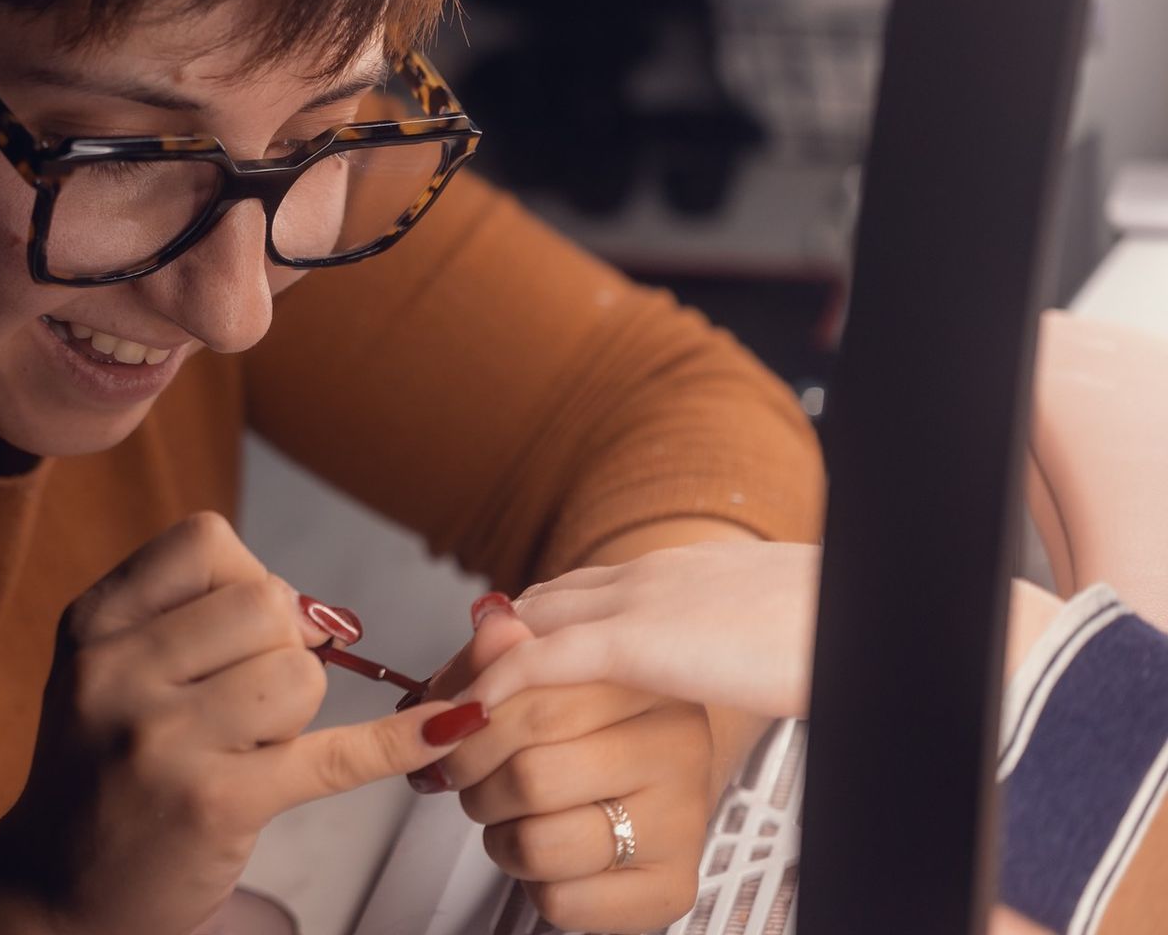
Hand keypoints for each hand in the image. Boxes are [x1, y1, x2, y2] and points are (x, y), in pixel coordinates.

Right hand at [0, 513, 490, 934]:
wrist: (50, 898)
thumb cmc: (98, 777)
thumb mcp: (106, 673)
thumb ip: (193, 621)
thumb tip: (323, 614)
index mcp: (93, 625)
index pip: (207, 544)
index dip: (247, 580)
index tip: (243, 629)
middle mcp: (118, 674)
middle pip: (265, 605)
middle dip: (281, 647)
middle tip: (246, 703)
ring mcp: (164, 741)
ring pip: (298, 675)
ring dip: (295, 712)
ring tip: (246, 749)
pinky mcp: (216, 806)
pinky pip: (336, 756)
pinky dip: (403, 740)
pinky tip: (451, 725)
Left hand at [423, 596, 713, 933]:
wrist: (653, 770)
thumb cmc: (590, 715)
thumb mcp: (542, 666)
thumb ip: (503, 651)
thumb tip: (493, 627)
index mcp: (645, 679)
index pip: (537, 697)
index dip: (469, 717)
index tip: (445, 724)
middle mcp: (677, 747)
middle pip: (530, 775)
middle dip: (473, 781)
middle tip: (466, 774)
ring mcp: (680, 822)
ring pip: (540, 843)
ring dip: (497, 834)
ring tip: (506, 812)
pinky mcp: (669, 886)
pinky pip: (561, 900)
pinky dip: (530, 881)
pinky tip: (546, 849)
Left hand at [469, 542, 820, 719]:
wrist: (866, 605)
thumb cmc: (824, 628)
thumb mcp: (744, 634)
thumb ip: (695, 643)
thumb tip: (688, 668)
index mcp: (664, 578)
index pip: (556, 602)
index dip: (504, 639)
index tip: (471, 674)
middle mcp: (639, 580)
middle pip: (523, 612)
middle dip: (471, 660)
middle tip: (436, 702)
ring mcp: (638, 602)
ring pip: (522, 634)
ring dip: (474, 679)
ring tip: (441, 722)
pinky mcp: (645, 637)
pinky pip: (548, 660)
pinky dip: (501, 686)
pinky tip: (474, 716)